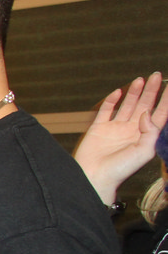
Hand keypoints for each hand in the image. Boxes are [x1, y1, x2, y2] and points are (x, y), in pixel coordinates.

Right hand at [73, 72, 166, 203]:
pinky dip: (111, 101)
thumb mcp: (144, 152)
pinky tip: (117, 92)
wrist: (94, 178)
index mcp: (144, 137)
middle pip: (144, 106)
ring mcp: (115, 129)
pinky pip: (106, 111)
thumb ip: (151, 132)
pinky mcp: (98, 129)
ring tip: (141, 79)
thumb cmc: (120, 170)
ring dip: (134, 92)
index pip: (159, 114)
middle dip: (151, 91)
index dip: (166, 100)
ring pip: (127, 106)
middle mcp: (131, 131)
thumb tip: (147, 113)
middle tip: (157, 75)